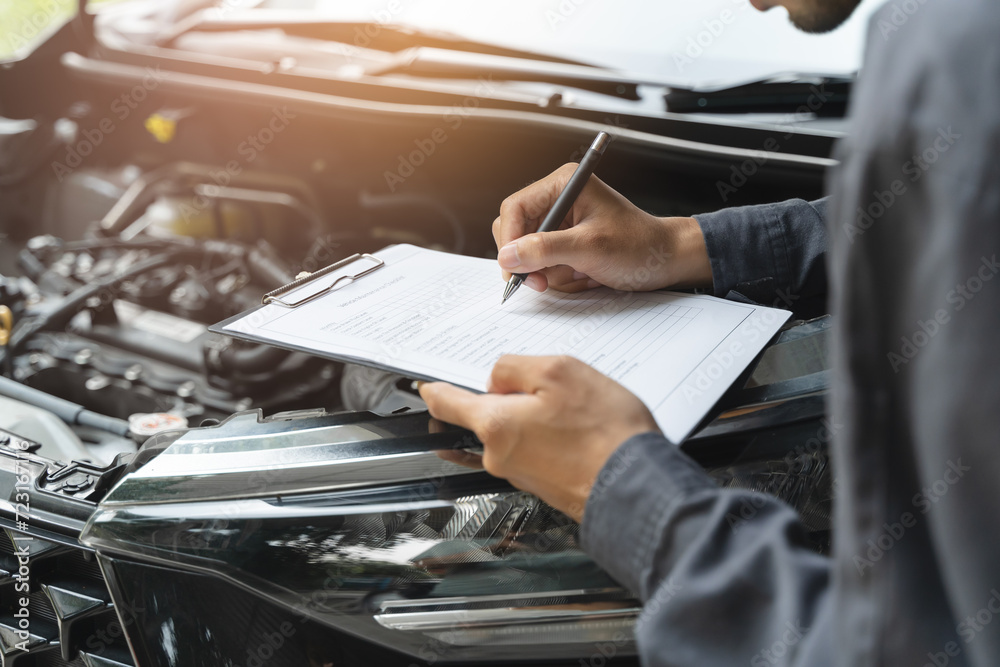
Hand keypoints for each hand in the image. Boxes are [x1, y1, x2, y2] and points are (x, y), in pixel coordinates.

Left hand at [419, 355, 659, 521]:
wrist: (637, 488)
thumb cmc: (606, 434)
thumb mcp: (561, 372)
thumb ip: (515, 367)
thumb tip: (496, 379)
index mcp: (494, 425)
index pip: (447, 404)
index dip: (435, 389)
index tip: (426, 385)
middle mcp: (498, 456)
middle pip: (487, 415)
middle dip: (510, 397)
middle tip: (547, 385)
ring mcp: (520, 474)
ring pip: (515, 431)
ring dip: (535, 415)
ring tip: (576, 409)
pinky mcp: (543, 484)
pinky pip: (535, 449)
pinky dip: (551, 435)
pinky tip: (580, 430)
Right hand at [493, 163, 712, 292]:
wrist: (666, 261)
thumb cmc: (639, 245)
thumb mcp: (590, 248)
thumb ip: (545, 250)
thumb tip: (508, 256)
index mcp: (564, 185)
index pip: (515, 208)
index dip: (509, 240)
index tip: (513, 268)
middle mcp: (559, 200)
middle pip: (517, 232)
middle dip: (531, 261)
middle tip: (544, 282)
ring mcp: (562, 223)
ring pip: (530, 254)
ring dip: (553, 273)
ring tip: (583, 274)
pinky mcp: (566, 243)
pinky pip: (545, 265)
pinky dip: (562, 277)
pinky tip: (586, 276)